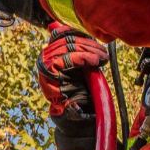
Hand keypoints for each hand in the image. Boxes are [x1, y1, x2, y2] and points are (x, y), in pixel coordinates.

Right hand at [38, 28, 108, 149]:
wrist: (77, 117)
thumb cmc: (81, 93)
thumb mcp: (84, 67)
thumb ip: (82, 52)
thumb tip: (85, 36)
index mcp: (53, 54)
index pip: (61, 33)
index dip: (78, 32)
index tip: (94, 38)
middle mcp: (46, 58)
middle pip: (65, 40)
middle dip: (88, 43)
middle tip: (103, 51)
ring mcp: (45, 65)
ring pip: (67, 47)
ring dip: (88, 50)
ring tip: (101, 57)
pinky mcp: (48, 73)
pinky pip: (66, 58)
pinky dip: (83, 58)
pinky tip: (95, 61)